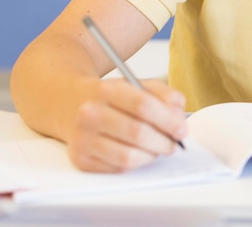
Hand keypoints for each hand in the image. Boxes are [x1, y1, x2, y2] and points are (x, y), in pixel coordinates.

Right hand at [66, 78, 187, 171]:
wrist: (69, 103)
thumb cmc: (110, 96)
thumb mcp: (137, 83)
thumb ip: (164, 93)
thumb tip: (179, 114)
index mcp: (106, 90)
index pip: (143, 105)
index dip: (168, 120)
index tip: (182, 128)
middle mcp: (90, 113)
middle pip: (137, 133)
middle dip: (164, 141)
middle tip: (174, 142)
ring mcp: (83, 138)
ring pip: (128, 156)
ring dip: (152, 155)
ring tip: (159, 148)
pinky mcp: (81, 158)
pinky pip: (117, 168)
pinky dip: (137, 163)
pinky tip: (142, 153)